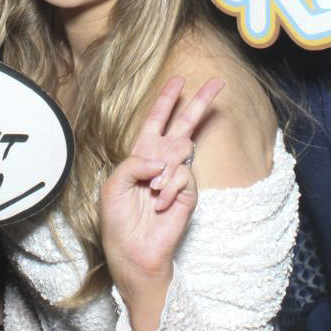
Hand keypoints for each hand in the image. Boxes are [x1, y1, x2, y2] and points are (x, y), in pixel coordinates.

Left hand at [100, 75, 224, 296]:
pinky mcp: (188, 193)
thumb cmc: (118, 220)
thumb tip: (162, 160)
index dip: (166, 100)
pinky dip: (169, 188)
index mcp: (141, 154)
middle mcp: (162, 161)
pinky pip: (183, 175)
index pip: (156, 121)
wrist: (132, 250)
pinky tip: (160, 203)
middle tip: (217, 82)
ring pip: (182, 150)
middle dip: (199, 102)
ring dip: (164, 170)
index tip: (178, 80)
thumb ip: (134, 163)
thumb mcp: (113, 185)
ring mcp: (177, 176)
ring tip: (152, 193)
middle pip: (184, 124)